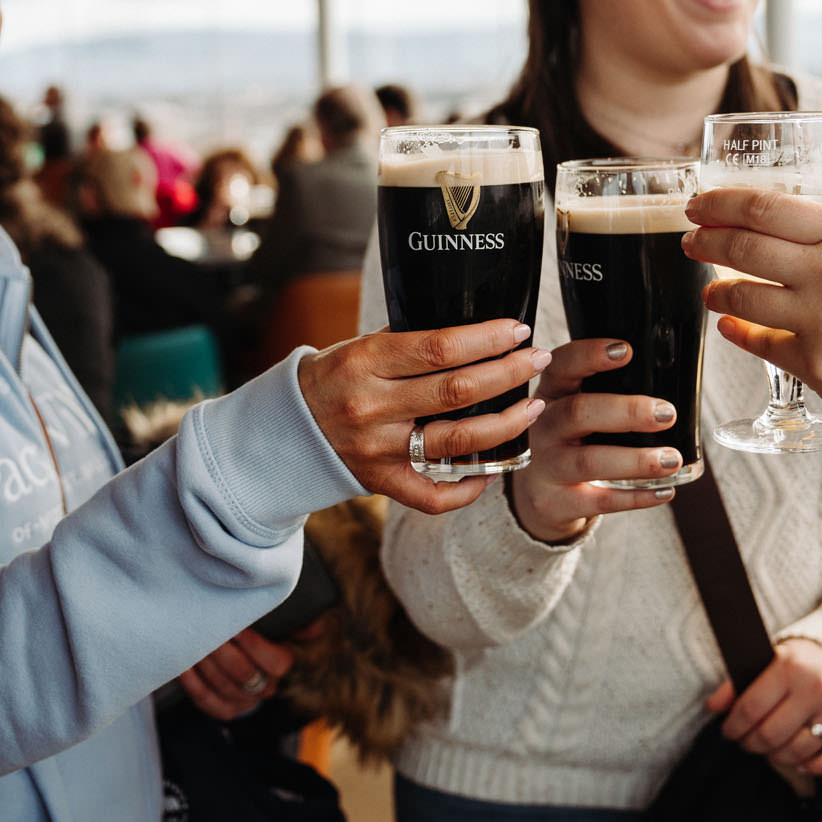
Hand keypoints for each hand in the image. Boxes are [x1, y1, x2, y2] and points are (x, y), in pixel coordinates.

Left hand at [178, 627, 293, 720]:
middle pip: (244, 675)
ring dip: (205, 663)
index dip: (255, 646)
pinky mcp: (225, 710)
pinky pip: (206, 700)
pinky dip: (192, 683)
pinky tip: (183, 665)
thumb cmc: (266, 632)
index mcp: (283, 666)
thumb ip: (302, 622)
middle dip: (223, 652)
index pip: (277, 663)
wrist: (248, 659)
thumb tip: (318, 627)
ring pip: (223, 686)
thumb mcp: (286, 624)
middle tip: (205, 630)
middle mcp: (266, 688)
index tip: (237, 626)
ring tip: (192, 641)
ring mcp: (245, 702)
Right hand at [298, 319, 550, 512]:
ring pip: (459, 441)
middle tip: (537, 358)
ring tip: (534, 405)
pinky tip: (496, 468)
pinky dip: (470, 487)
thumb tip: (471, 326)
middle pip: (457, 390)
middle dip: (508, 372)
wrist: (283, 432)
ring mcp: (378, 450)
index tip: (517, 329)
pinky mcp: (382, 483)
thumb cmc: (333, 379)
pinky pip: (435, 495)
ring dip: (507, 423)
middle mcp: (371, 407)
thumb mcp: (358, 346)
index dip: (486, 338)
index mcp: (364, 362)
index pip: (438, 348)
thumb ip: (406, 339)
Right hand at [507, 338, 683, 544]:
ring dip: (635, 460)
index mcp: (552, 394)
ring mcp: (546, 467)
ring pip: (589, 461)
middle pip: (578, 413)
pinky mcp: (554, 503)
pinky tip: (664, 491)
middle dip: (626, 412)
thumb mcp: (573, 409)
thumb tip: (671, 380)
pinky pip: (598, 501)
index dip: (590, 355)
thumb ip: (606, 392)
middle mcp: (542, 427)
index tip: (625, 350)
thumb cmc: (570, 441)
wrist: (538, 496)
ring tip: (672, 459)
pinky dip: (635, 498)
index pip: (562, 366)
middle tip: (667, 414)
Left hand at [683, 189, 821, 489]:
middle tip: (689, 240)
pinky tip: (732, 324)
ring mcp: (820, 322)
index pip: (764, 207)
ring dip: (716, 290)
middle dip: (704, 241)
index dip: (719, 203)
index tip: (697, 204)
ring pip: (740, 297)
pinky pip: (759, 343)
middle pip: (742, 247)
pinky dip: (738, 331)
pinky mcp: (816, 367)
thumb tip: (813, 198)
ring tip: (710, 288)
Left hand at [704, 638, 821, 775]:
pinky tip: (801, 763)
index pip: (750, 709)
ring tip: (769, 749)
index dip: (733, 727)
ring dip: (777, 757)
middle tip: (746, 742)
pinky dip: (813, 767)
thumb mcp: (770, 658)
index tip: (727, 732)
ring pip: (798, 751)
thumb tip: (712, 707)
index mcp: (790, 665)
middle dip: (751, 744)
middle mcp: (817, 686)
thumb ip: (739, 681)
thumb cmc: (803, 659)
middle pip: (771, 735)